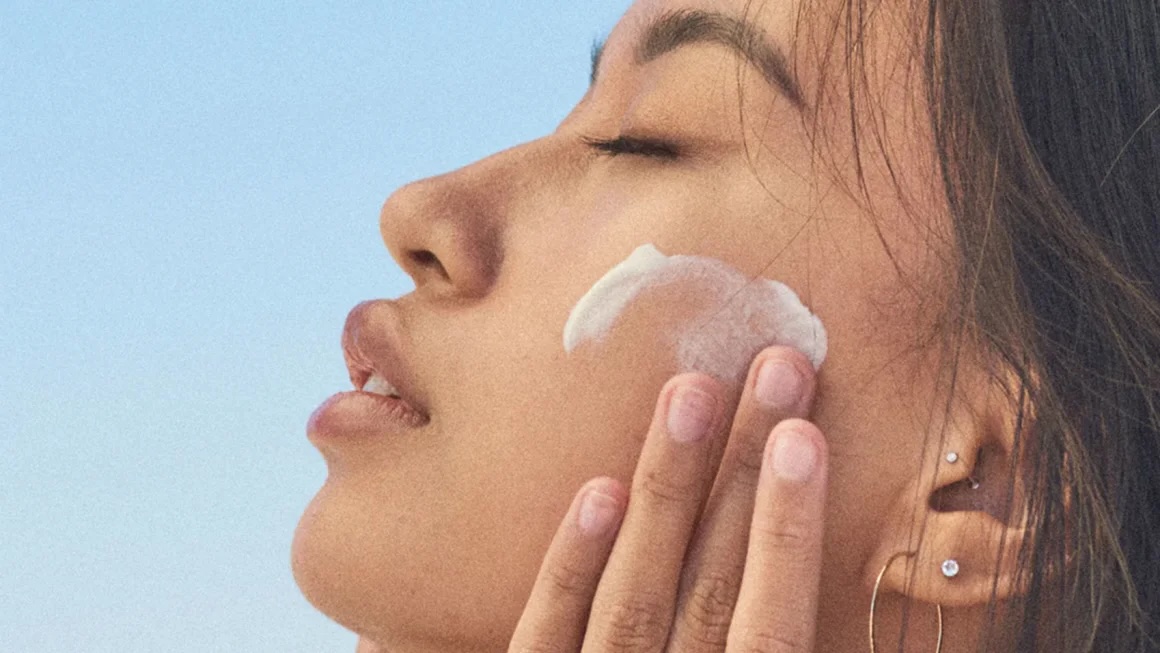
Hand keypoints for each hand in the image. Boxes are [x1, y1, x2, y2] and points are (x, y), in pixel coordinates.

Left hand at [509, 345, 824, 651]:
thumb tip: (819, 574)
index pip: (774, 629)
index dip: (790, 534)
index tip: (804, 435)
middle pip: (711, 587)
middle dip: (743, 473)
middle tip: (776, 369)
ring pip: (633, 593)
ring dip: (665, 489)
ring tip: (690, 393)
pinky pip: (546, 635)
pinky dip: (574, 565)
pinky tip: (599, 490)